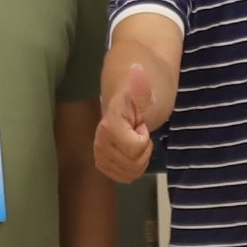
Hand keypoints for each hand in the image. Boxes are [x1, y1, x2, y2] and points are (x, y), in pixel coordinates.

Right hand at [93, 61, 161, 183]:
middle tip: (140, 131)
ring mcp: (100, 155)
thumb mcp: (146, 90)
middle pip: (133, 164)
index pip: (134, 148)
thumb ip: (141, 86)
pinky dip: (133, 168)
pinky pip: (124, 178)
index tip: (141, 123)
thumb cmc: (140, 93)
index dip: (144, 138)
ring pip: (130, 174)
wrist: (128, 95)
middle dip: (144, 150)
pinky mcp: (103, 164)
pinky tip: (133, 151)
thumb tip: (137, 68)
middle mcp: (99, 142)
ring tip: (136, 139)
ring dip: (140, 159)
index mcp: (109, 125)